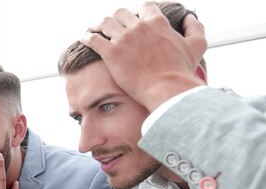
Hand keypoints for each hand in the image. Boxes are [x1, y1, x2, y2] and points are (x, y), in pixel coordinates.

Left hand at [81, 2, 206, 110]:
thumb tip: (189, 17)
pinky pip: (93, 39)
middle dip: (115, 18)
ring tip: (94, 29)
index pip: (144, 7)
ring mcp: (124, 39)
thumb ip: (195, 27)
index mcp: (157, 22)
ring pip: (105, 23)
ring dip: (98, 25)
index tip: (133, 20)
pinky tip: (85, 38)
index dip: (138, 12)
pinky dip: (87, 37)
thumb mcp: (197, 45)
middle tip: (110, 26)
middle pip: (120, 13)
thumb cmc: (181, 70)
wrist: (166, 88)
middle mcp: (139, 27)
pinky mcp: (111, 53)